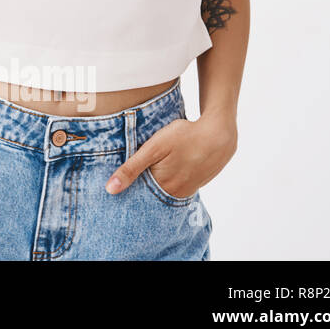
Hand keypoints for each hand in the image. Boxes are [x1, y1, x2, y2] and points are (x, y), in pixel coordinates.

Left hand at [105, 114, 236, 198]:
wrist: (219, 133)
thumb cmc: (184, 137)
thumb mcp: (153, 148)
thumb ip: (131, 168)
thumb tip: (110, 190)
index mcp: (164, 187)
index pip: (138, 194)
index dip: (127, 188)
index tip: (115, 185)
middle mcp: (177, 193)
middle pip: (151, 193)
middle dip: (140, 186)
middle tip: (131, 173)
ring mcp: (189, 188)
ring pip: (164, 188)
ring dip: (155, 181)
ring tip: (150, 167)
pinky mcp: (197, 182)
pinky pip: (177, 184)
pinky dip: (169, 178)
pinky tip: (167, 166)